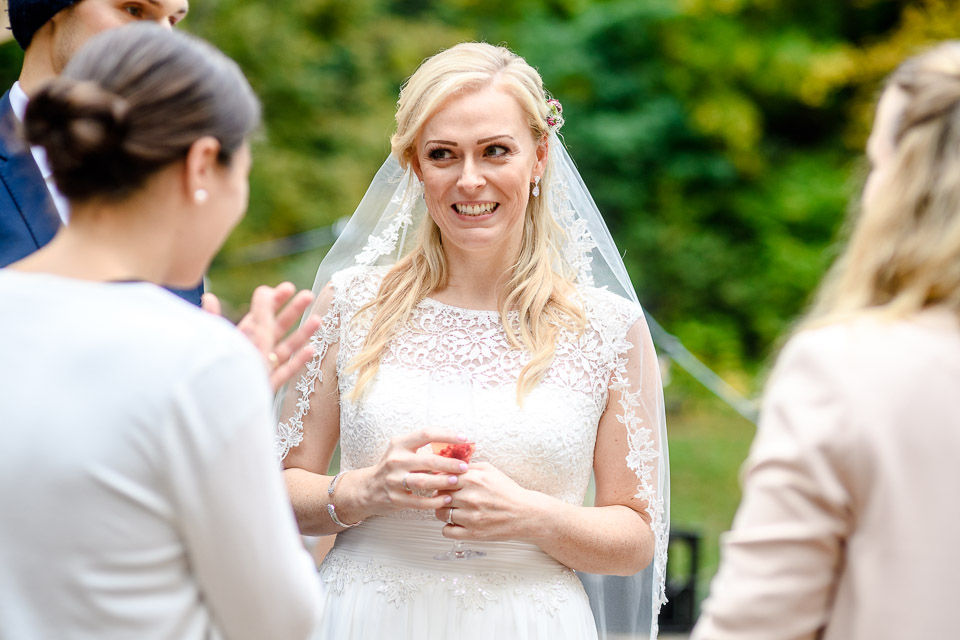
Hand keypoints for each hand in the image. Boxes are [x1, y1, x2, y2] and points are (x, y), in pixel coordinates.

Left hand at [203, 283, 321, 390]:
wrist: (225, 409)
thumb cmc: (232, 370)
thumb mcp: (249, 338)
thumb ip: (260, 314)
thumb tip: (262, 290)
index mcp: (240, 338)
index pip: (259, 314)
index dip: (274, 300)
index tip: (290, 287)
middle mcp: (251, 352)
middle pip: (274, 329)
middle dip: (293, 312)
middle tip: (309, 295)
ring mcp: (260, 369)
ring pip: (284, 349)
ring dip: (302, 334)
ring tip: (319, 320)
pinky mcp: (267, 387)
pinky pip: (284, 372)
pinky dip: (298, 361)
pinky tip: (312, 349)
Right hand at [336, 430, 470, 522]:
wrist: (367, 489)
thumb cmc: (392, 468)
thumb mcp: (402, 452)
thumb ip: (423, 449)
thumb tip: (455, 448)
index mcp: (399, 444)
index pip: (426, 434)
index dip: (447, 435)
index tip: (464, 438)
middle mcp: (395, 460)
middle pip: (427, 460)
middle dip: (449, 463)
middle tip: (464, 466)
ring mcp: (394, 480)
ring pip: (423, 481)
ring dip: (442, 482)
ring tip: (456, 481)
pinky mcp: (395, 498)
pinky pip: (419, 501)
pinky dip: (434, 501)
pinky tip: (446, 499)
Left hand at [435, 461, 540, 542]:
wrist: (524, 514)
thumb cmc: (507, 492)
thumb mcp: (490, 470)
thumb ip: (468, 466)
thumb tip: (448, 465)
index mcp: (473, 479)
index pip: (442, 478)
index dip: (439, 480)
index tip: (442, 484)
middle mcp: (470, 497)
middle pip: (438, 495)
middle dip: (440, 495)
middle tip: (448, 497)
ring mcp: (470, 517)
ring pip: (439, 513)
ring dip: (443, 511)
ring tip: (453, 510)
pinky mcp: (472, 533)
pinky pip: (446, 531)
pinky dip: (448, 527)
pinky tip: (457, 523)